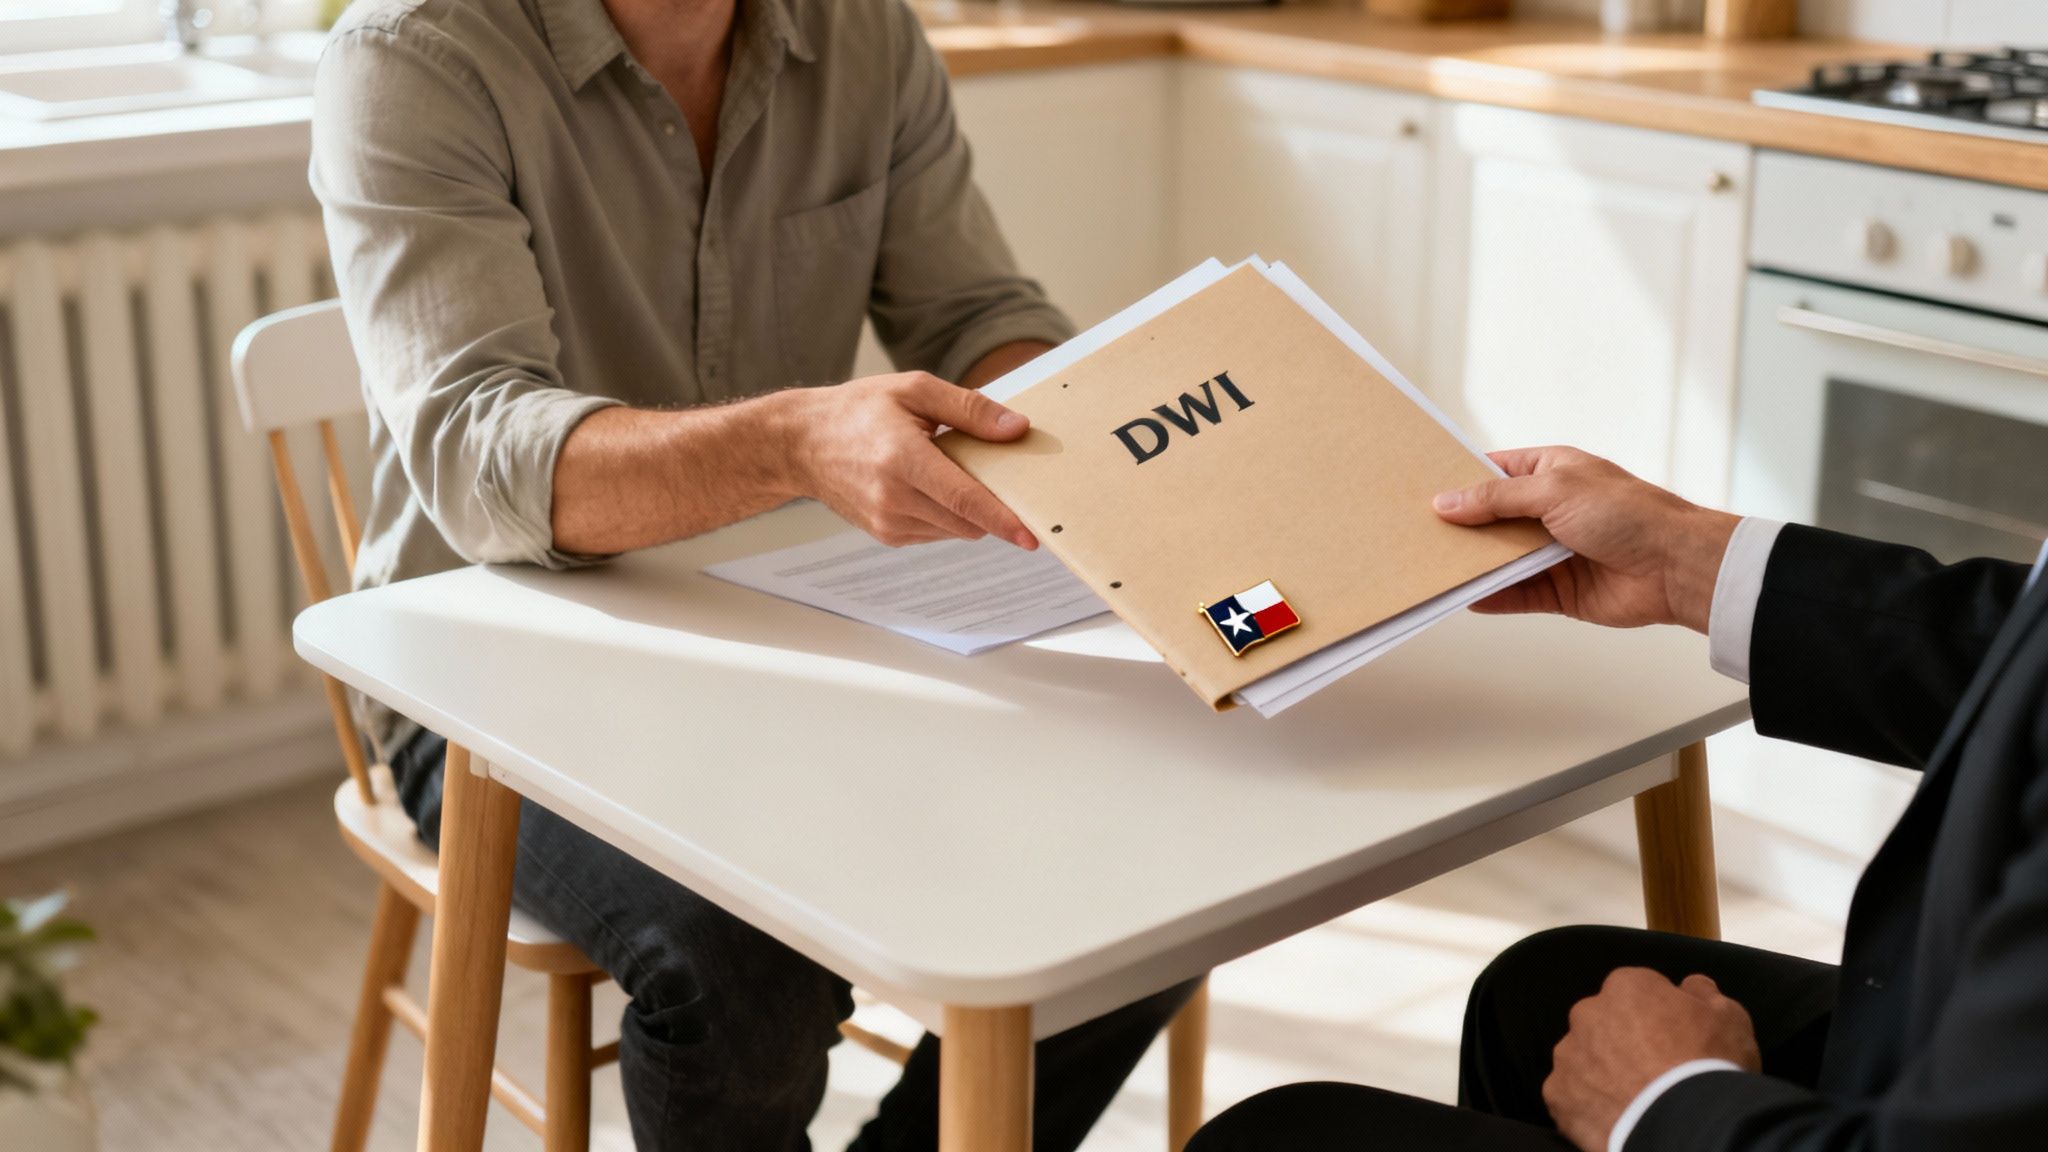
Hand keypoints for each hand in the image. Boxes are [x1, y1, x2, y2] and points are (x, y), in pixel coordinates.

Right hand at [783, 371, 1036, 548]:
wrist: (802, 443)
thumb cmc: (859, 410)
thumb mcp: (914, 390)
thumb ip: (970, 409)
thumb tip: (1018, 428)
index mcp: (902, 459)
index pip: (965, 499)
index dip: (1003, 519)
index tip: (1032, 535)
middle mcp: (894, 499)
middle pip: (968, 520)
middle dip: (992, 505)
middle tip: (997, 473)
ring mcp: (888, 522)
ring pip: (956, 530)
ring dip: (968, 509)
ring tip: (948, 470)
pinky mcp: (887, 535)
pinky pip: (937, 532)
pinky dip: (947, 514)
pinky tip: (929, 485)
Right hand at [1432, 446, 1738, 631]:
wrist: (1675, 567)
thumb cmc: (1629, 513)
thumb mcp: (1554, 490)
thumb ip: (1497, 499)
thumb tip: (1447, 502)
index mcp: (1551, 472)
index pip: (1494, 472)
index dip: (1460, 480)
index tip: (1422, 489)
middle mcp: (1549, 510)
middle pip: (1491, 518)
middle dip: (1459, 526)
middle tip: (1417, 533)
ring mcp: (1553, 551)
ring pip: (1500, 558)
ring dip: (1472, 563)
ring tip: (1432, 567)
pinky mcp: (1559, 590)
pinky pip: (1516, 594)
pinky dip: (1493, 597)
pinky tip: (1466, 598)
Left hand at [1544, 969, 1761, 1151]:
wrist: (1686, 1123)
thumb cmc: (1710, 1062)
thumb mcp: (1729, 1017)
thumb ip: (1704, 993)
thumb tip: (1691, 986)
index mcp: (1627, 987)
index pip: (1637, 992)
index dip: (1657, 1016)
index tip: (1674, 1039)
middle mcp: (1588, 1013)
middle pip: (1604, 1023)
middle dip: (1622, 1041)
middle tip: (1652, 1070)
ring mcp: (1568, 1055)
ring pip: (1583, 1059)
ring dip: (1601, 1073)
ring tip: (1634, 1098)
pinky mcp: (1558, 1096)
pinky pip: (1571, 1096)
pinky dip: (1588, 1105)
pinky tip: (1615, 1118)